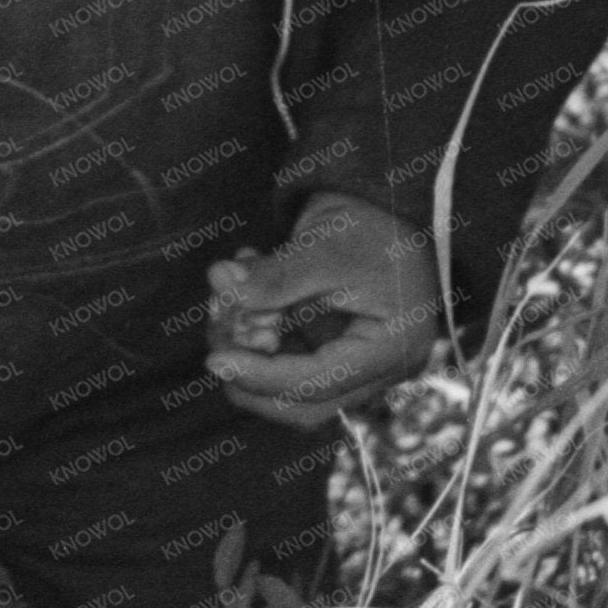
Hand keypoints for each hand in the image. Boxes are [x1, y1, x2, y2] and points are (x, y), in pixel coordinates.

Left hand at [203, 191, 442, 428]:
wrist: (387, 204)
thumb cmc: (370, 223)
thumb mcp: (324, 246)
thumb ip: (276, 276)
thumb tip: (223, 289)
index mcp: (393, 349)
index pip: (319, 383)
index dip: (262, 376)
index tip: (214, 360)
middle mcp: (380, 369)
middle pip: (304, 402)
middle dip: (250, 374)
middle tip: (216, 330)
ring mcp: (357, 364)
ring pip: (289, 385)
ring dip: (247, 349)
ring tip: (226, 295)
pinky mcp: (334, 351)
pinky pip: (287, 358)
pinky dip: (256, 332)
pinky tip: (243, 286)